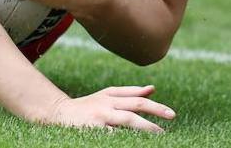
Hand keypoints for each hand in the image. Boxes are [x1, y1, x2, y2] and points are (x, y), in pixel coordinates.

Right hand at [41, 85, 174, 132]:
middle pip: (136, 106)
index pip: (138, 99)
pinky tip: (136, 142)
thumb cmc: (87, 106)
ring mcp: (101, 116)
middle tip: (171, 119)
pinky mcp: (93, 129)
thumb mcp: (107, 96)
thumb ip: (129, 92)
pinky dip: (125, 137)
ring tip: (159, 134)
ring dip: (145, 127)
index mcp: (111, 95)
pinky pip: (114, 135)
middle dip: (155, 112)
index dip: (156, 106)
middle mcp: (107, 103)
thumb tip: (153, 88)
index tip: (171, 115)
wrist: (58, 113)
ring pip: (128, 120)